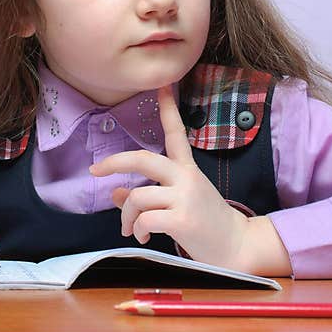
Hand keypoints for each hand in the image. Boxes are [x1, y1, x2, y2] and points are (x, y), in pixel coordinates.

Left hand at [89, 85, 251, 270]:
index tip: (162, 85)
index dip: (168, 108)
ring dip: (126, 216)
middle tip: (95, 170)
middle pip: (143, 159)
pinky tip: (144, 236)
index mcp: (187, 169)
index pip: (176, 133)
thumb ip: (146, 195)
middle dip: (114, 162)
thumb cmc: (204, 223)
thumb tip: (115, 192)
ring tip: (131, 228)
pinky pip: (145, 219)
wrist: (236, 246)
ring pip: (137, 196)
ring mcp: (185, 197)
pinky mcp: (182, 219)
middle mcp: (186, 177)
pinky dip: (138, 230)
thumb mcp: (177, 202)